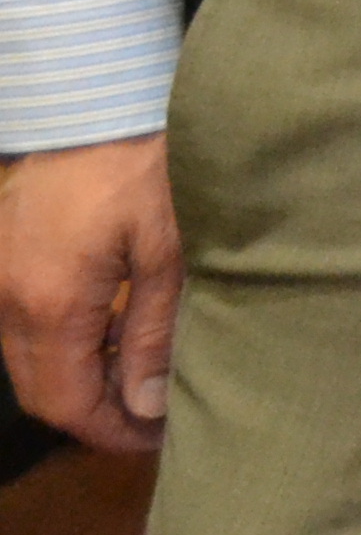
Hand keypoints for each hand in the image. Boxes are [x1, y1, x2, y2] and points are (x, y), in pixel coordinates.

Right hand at [0, 133, 180, 451]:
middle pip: (39, 389)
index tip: (155, 436)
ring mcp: (1, 276)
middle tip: (150, 416)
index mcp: (49, 305)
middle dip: (91, 413)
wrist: (96, 97)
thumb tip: (145, 403)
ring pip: (27, 359)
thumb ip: (154, 331)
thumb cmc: (145, 165)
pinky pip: (24, 324)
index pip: (64, 401)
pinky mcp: (7, 254)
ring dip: (76, 379)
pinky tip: (111, 334)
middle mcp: (9, 299)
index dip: (106, 430)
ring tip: (138, 380)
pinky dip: (62, 343)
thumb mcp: (169, 249)